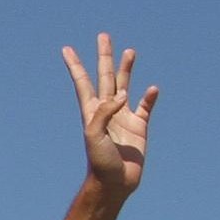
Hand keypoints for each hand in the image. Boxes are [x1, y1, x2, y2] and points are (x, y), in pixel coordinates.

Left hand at [62, 32, 157, 192]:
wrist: (115, 182)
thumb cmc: (99, 162)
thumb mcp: (94, 135)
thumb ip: (104, 113)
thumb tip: (121, 95)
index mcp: (91, 111)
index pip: (82, 83)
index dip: (75, 66)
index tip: (66, 50)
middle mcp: (107, 110)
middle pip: (105, 76)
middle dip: (104, 57)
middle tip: (103, 36)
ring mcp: (123, 117)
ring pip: (125, 85)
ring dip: (126, 69)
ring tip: (129, 51)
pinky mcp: (139, 126)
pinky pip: (146, 106)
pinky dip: (149, 96)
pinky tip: (152, 88)